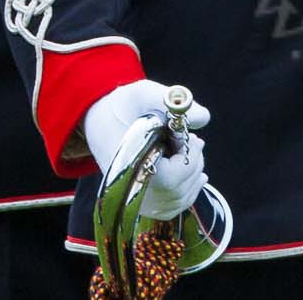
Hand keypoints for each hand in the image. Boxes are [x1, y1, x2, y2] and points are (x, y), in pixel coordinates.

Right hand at [82, 80, 211, 222]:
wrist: (99, 120)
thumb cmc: (122, 106)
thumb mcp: (144, 94)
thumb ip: (173, 102)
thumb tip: (202, 118)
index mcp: (126, 166)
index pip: (170, 178)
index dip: (188, 157)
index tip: (188, 136)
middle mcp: (127, 191)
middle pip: (177, 189)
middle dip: (193, 161)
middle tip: (192, 140)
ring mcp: (133, 202)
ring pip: (178, 199)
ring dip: (193, 174)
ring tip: (188, 151)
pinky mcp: (139, 205)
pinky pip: (171, 208)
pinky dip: (187, 190)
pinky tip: (193, 173)